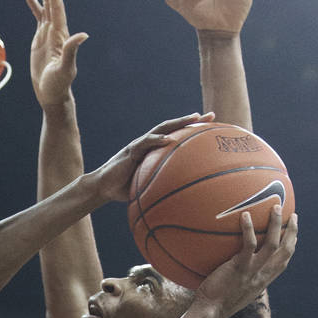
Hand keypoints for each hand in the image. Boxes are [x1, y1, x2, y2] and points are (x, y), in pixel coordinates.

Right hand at [26, 0, 87, 107]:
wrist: (52, 95)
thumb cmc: (58, 85)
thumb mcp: (65, 69)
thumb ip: (72, 52)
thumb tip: (84, 35)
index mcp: (60, 34)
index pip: (56, 7)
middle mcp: (55, 30)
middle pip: (51, 0)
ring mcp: (48, 33)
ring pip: (45, 4)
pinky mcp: (40, 39)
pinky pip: (38, 16)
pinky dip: (34, 4)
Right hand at [91, 113, 213, 202]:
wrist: (104, 188)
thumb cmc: (126, 189)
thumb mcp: (149, 188)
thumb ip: (163, 188)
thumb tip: (183, 201)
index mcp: (156, 150)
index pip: (178, 137)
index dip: (194, 132)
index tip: (213, 128)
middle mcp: (150, 143)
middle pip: (175, 127)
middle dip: (193, 120)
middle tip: (211, 116)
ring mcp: (141, 144)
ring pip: (162, 128)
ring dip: (179, 122)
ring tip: (193, 118)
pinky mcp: (131, 150)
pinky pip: (146, 143)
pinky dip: (157, 140)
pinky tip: (169, 139)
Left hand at [196, 206, 296, 317]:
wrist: (211, 312)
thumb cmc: (218, 303)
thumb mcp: (237, 291)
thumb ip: (243, 278)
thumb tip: (236, 265)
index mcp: (264, 280)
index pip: (284, 261)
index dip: (291, 245)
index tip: (293, 233)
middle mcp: (263, 275)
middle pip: (286, 250)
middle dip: (292, 231)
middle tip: (292, 215)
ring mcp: (253, 271)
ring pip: (273, 244)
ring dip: (276, 224)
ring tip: (275, 207)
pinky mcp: (240, 267)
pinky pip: (249, 244)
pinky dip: (248, 228)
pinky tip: (245, 215)